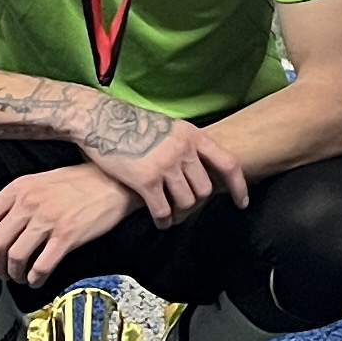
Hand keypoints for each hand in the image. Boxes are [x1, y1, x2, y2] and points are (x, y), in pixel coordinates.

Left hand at [0, 163, 141, 289]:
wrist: (114, 181)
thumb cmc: (82, 182)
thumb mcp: (41, 180)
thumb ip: (19, 200)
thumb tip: (1, 228)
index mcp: (19, 188)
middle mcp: (29, 202)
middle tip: (2, 273)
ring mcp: (48, 219)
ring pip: (15, 257)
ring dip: (14, 275)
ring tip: (21, 278)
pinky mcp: (67, 236)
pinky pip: (41, 266)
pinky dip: (35, 279)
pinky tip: (38, 279)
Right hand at [78, 97, 250, 225]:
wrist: (99, 119)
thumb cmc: (130, 124)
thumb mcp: (167, 127)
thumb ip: (185, 145)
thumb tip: (198, 168)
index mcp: (192, 135)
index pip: (228, 164)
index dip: (239, 186)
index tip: (242, 202)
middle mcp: (183, 149)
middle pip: (205, 190)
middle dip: (196, 203)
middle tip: (183, 208)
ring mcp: (165, 165)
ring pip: (186, 203)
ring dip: (179, 214)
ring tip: (170, 215)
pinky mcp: (146, 180)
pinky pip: (163, 211)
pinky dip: (163, 221)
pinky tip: (159, 221)